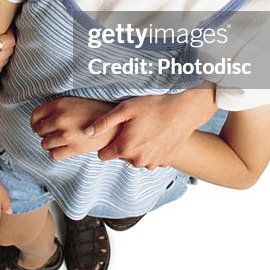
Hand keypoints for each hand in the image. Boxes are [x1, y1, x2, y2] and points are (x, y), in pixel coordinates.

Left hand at [30, 97, 120, 159]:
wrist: (113, 124)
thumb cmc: (93, 112)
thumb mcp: (73, 102)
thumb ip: (56, 109)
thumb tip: (38, 123)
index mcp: (59, 104)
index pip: (35, 115)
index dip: (34, 122)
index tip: (38, 126)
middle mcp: (61, 118)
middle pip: (39, 130)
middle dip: (43, 133)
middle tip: (51, 134)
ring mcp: (66, 134)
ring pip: (44, 144)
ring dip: (49, 144)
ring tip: (57, 141)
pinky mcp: (73, 148)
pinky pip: (53, 155)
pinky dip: (54, 153)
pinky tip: (61, 149)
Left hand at [92, 87, 217, 169]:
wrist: (183, 110)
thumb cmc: (153, 106)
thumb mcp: (124, 109)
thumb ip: (103, 123)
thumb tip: (85, 133)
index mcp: (125, 148)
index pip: (103, 156)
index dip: (105, 143)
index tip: (112, 133)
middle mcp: (139, 160)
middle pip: (121, 157)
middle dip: (123, 145)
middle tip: (132, 127)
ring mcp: (153, 163)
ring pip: (137, 159)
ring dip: (138, 149)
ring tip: (145, 130)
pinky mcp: (165, 161)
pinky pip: (152, 160)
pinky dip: (152, 150)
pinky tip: (156, 135)